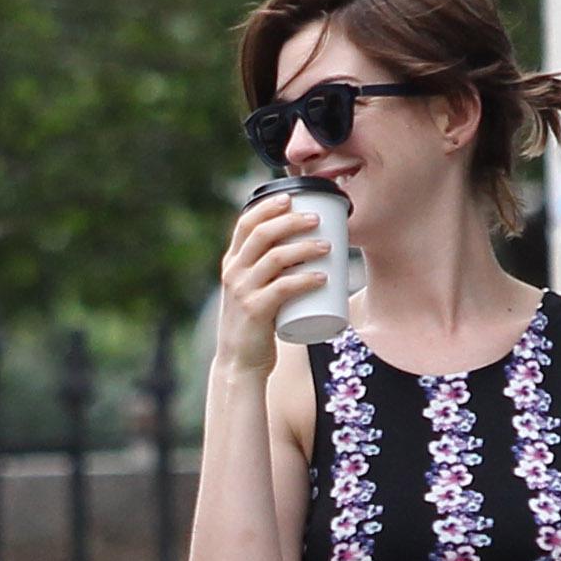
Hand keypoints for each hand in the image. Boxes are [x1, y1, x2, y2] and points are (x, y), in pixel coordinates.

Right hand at [211, 190, 328, 386]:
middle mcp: (234, 273)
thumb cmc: (254, 324)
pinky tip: (322, 276)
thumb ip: (269, 271)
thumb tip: (304, 248)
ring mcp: (243, 291)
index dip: (268, 207)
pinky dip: (304, 280)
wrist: (239, 362)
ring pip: (274, 258)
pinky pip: (283, 288)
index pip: (246, 223)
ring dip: (304, 247)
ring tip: (327, 246)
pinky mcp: (255, 311)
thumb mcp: (253, 290)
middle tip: (318, 219)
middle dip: (291, 221)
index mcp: (233, 263)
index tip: (291, 198)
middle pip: (262, 234)